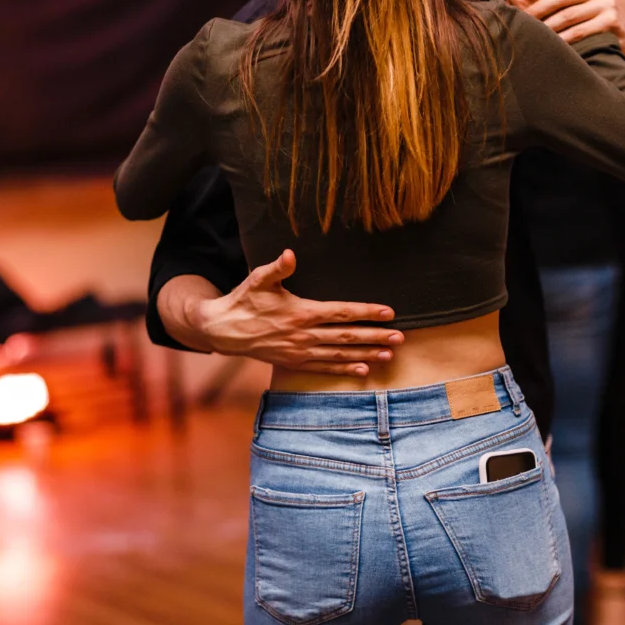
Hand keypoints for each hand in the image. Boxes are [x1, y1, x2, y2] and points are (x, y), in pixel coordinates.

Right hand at [165, 250, 403, 375]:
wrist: (223, 330)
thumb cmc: (243, 301)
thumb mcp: (258, 279)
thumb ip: (277, 268)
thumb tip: (290, 253)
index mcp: (301, 313)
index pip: (342, 313)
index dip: (366, 312)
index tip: (389, 312)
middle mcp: (304, 335)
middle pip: (348, 337)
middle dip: (376, 336)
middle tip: (401, 337)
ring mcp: (300, 351)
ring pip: (340, 354)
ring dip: (367, 354)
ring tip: (390, 354)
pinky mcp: (294, 362)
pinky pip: (325, 368)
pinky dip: (345, 369)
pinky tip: (364, 370)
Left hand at [506, 0, 624, 66]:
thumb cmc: (590, 19)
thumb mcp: (576, 1)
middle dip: (539, 8)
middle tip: (521, 19)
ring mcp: (608, 3)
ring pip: (569, 15)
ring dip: (547, 26)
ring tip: (531, 34)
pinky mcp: (612, 21)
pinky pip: (580, 31)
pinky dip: (562, 39)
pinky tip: (550, 45)